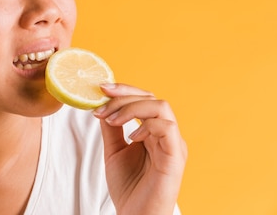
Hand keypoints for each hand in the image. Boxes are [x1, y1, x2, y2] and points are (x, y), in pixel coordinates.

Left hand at [93, 83, 186, 214]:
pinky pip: (167, 128)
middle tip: (101, 105)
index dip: (125, 89)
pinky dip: (146, 126)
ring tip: (112, 120)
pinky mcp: (175, 157)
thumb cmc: (129, 188)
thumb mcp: (114, 151)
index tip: (101, 88)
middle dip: (124, 96)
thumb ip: (111, 128)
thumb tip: (101, 105)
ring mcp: (174, 144)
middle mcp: (167, 134)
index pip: (145, 98)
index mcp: (155, 131)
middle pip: (152, 98)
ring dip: (132, 108)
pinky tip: (131, 137)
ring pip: (161, 107)